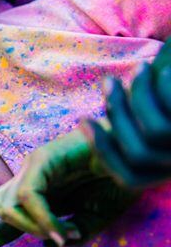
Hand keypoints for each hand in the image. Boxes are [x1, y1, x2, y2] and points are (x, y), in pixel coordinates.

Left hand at [0, 129, 137, 246]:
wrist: (135, 154)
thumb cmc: (114, 183)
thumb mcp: (90, 221)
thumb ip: (66, 234)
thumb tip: (49, 244)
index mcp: (33, 202)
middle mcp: (24, 186)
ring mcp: (29, 171)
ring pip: (6, 211)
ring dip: (32, 229)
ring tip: (65, 235)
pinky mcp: (40, 160)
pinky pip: (28, 198)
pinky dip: (42, 219)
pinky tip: (62, 231)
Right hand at [88, 39, 170, 188]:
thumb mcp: (168, 122)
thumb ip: (143, 129)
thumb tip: (99, 127)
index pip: (131, 178)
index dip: (103, 151)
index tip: (84, 120)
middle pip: (138, 154)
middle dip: (116, 116)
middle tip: (107, 81)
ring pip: (153, 133)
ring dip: (136, 97)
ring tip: (139, 69)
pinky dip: (159, 88)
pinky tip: (161, 68)